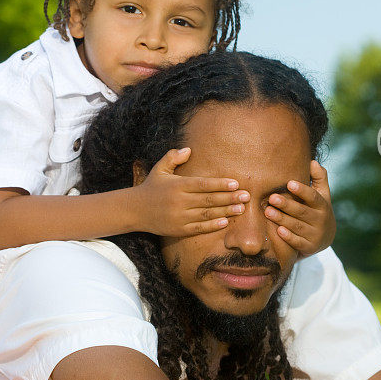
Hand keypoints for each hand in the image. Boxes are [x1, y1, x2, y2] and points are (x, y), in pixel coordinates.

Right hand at [133, 148, 249, 236]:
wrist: (134, 210)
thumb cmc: (150, 187)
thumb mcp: (159, 169)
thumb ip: (173, 157)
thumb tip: (189, 150)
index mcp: (178, 185)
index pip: (203, 184)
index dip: (220, 184)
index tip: (236, 183)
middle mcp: (179, 201)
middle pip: (209, 200)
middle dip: (229, 198)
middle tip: (246, 196)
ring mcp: (179, 216)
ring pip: (206, 214)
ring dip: (226, 212)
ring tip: (241, 209)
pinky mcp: (178, 229)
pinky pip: (198, 228)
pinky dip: (212, 226)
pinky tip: (225, 222)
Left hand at [264, 160, 335, 256]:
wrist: (325, 237)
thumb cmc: (317, 210)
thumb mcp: (322, 194)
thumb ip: (318, 178)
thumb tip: (313, 162)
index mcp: (322, 205)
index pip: (313, 197)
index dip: (302, 190)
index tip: (289, 183)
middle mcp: (320, 220)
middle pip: (302, 212)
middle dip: (286, 205)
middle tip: (271, 198)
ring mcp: (315, 235)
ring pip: (297, 226)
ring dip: (282, 219)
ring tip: (267, 212)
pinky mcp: (309, 247)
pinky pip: (297, 242)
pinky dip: (288, 237)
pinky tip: (278, 230)